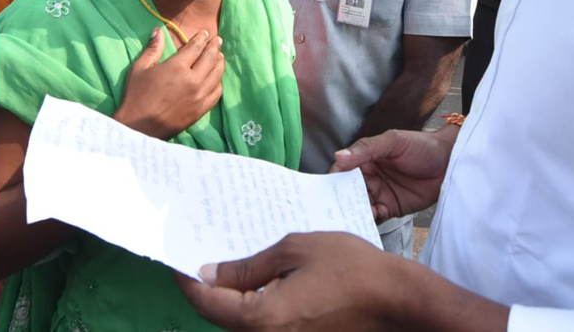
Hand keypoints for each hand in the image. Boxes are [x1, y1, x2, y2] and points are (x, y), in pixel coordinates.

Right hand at [114, 27, 223, 139]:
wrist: (138, 127)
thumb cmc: (136, 96)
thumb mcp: (139, 68)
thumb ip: (152, 48)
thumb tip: (158, 30)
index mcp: (177, 67)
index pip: (196, 47)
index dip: (202, 38)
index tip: (206, 33)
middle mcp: (192, 80)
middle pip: (210, 58)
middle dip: (215, 47)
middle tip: (217, 40)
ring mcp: (199, 96)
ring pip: (217, 75)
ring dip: (220, 63)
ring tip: (220, 56)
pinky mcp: (201, 110)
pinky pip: (217, 93)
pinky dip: (219, 82)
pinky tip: (217, 79)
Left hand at [175, 232, 399, 331]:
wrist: (394, 300)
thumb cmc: (349, 268)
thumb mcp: (296, 250)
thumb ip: (250, 264)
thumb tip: (212, 273)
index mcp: (261, 318)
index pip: (207, 302)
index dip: (188, 279)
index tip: (179, 257)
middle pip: (221, 316)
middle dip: (209, 288)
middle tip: (205, 254)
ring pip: (241, 323)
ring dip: (232, 297)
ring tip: (233, 261)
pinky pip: (263, 324)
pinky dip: (254, 303)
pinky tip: (260, 278)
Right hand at [328, 127, 456, 221]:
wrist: (450, 163)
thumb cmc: (422, 146)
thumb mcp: (394, 141)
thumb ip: (367, 149)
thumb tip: (339, 155)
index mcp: (365, 158)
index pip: (341, 170)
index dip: (332, 180)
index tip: (325, 192)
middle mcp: (368, 177)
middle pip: (347, 192)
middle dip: (340, 201)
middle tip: (332, 212)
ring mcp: (379, 193)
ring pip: (359, 205)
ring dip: (354, 212)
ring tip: (351, 218)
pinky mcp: (391, 208)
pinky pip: (376, 216)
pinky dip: (370, 219)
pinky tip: (370, 219)